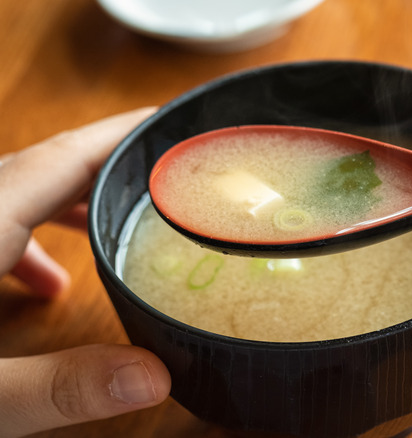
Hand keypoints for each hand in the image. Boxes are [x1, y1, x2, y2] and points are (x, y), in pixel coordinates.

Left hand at [0, 108, 170, 436]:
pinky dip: (24, 240)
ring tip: (111, 230)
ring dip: (66, 205)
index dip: (123, 134)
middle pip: (44, 169)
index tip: (169, 120)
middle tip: (161, 181)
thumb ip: (60, 385)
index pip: (66, 157)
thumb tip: (156, 377)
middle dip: (107, 170)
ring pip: (13, 194)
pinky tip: (39, 286)